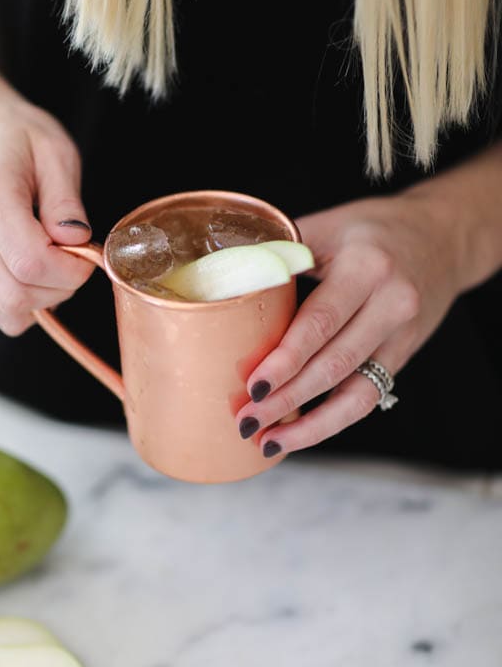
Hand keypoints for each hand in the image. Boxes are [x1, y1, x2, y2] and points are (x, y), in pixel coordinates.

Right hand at [0, 95, 93, 334]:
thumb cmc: (16, 137)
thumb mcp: (55, 152)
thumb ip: (66, 200)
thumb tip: (76, 241)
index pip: (31, 262)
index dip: (71, 268)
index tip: (87, 249)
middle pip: (17, 295)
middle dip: (62, 287)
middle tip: (76, 257)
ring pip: (8, 311)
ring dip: (46, 298)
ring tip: (57, 261)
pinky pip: (0, 308)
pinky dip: (29, 300)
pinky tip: (39, 269)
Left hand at [237, 192, 465, 455]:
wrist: (443, 236)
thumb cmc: (374, 227)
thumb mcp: (329, 225)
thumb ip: (282, 253)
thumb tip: (225, 280)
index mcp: (366, 267)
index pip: (320, 322)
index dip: (285, 359)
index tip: (252, 385)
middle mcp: (391, 304)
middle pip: (334, 364)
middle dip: (288, 399)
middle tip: (247, 420)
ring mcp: (402, 334)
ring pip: (356, 393)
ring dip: (311, 424)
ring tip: (269, 441)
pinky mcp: (404, 354)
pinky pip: (368, 395)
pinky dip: (333, 419)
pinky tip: (302, 431)